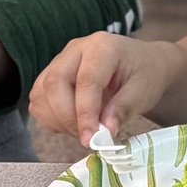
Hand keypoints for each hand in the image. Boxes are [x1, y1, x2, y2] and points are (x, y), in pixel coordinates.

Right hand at [29, 33, 179, 145]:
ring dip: (57, 120)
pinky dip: (51, 118)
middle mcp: (76, 49)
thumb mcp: (144, 92)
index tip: (90, 139)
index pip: (86, 80)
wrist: (144, 64)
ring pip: (41, 93)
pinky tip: (74, 124)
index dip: (84, 113)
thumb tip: (104, 132)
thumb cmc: (146, 74)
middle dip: (66, 117)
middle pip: (54, 83)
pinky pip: (40, 100)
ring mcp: (61, 61)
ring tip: (85, 130)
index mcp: (103, 47)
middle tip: (87, 137)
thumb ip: (123, 109)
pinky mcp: (52, 75)